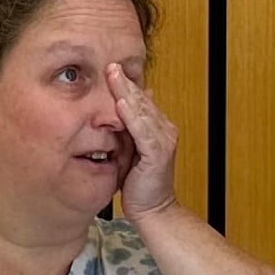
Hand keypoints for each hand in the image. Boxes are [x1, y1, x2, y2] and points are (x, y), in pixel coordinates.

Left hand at [104, 64, 178, 217]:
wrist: (153, 210)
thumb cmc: (139, 184)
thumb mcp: (130, 152)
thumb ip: (127, 132)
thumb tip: (118, 112)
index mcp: (158, 128)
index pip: (141, 100)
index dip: (126, 84)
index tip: (110, 68)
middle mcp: (164, 130)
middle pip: (142, 100)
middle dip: (125, 82)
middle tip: (110, 64)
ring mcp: (163, 141)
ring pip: (143, 111)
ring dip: (127, 92)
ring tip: (114, 75)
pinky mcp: (157, 153)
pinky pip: (143, 130)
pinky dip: (132, 116)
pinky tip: (122, 103)